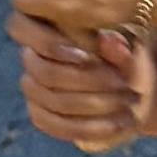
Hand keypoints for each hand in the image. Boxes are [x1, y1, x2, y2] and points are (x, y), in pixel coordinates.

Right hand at [9, 9, 155, 154]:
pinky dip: (93, 128)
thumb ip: (117, 47)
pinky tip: (120, 124)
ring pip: (56, 101)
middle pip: (47, 73)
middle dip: (90, 81)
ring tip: (130, 104)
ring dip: (97, 105)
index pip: (26, 32)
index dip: (53, 45)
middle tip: (126, 85)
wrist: (128, 88)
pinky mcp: (40, 117)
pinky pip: (60, 127)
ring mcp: (33, 90)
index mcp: (43, 28)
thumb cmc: (122, 59)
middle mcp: (31, 59)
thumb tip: (107, 40)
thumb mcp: (127, 50)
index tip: (91, 56)